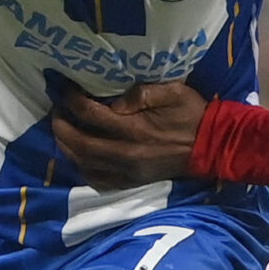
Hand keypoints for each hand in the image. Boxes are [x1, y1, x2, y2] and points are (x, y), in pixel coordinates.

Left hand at [51, 79, 208, 188]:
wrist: (212, 146)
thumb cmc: (193, 114)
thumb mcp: (174, 92)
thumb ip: (143, 92)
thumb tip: (115, 100)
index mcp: (135, 129)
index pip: (90, 114)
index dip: (71, 99)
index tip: (65, 88)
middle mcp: (125, 153)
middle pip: (78, 143)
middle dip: (60, 124)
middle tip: (56, 110)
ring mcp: (127, 171)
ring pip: (82, 163)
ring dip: (65, 146)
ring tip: (61, 129)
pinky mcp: (131, 181)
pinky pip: (96, 180)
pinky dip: (81, 168)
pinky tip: (77, 155)